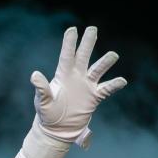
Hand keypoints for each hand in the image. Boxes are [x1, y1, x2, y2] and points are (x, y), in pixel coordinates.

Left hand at [29, 26, 126, 149]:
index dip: (69, 43)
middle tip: (92, 29)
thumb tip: (34, 75)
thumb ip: (41, 88)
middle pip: (83, 57)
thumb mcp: (42, 102)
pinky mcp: (94, 97)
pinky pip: (107, 89)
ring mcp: (86, 86)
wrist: (57, 129)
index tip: (72, 29)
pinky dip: (114, 85)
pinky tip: (122, 81)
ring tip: (113, 55)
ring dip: (105, 63)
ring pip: (98, 70)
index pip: (67, 56)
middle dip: (88, 43)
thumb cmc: (47, 114)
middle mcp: (76, 77)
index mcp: (63, 76)